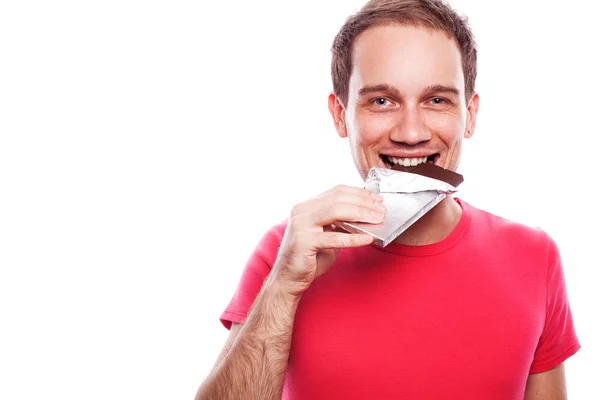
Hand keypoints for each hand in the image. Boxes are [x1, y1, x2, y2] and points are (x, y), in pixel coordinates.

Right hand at [269, 185, 385, 296]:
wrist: (287, 279)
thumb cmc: (309, 258)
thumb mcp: (326, 235)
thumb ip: (340, 223)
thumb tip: (366, 215)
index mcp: (306, 206)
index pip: (336, 191)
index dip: (359, 193)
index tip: (377, 200)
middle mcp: (301, 211)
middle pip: (338, 198)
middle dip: (364, 202)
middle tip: (382, 210)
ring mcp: (300, 225)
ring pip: (336, 211)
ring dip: (361, 214)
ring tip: (377, 220)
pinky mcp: (303, 242)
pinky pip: (333, 237)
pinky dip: (353, 238)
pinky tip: (367, 239)